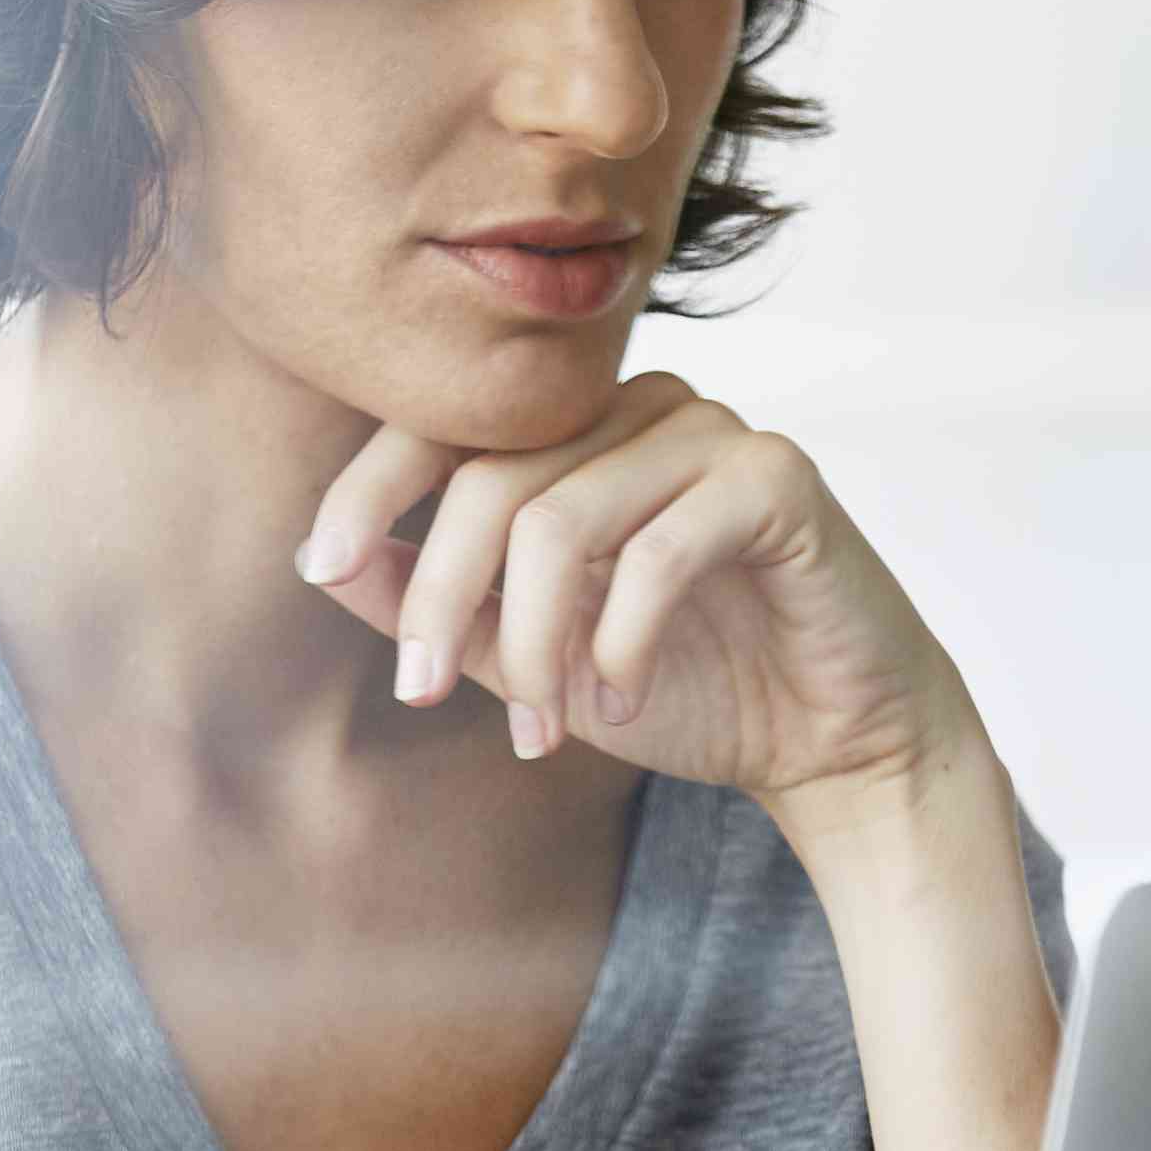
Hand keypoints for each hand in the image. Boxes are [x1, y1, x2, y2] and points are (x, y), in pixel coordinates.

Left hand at [294, 374, 977, 814]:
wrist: (830, 742)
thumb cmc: (683, 686)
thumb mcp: (526, 656)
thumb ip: (434, 604)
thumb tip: (323, 559)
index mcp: (575, 431)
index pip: (445, 426)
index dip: (369, 488)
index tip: (320, 565)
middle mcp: (638, 408)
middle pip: (490, 479)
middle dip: (441, 599)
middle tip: (421, 693)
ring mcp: (711, 432)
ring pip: (562, 519)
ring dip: (533, 645)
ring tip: (545, 726)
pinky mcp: (776, 477)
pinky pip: (658, 549)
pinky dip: (618, 642)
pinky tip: (619, 702)